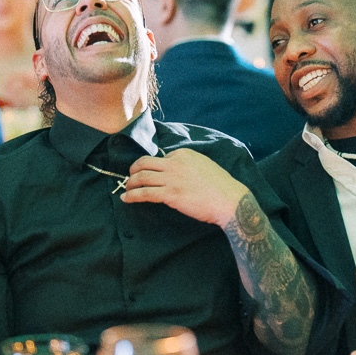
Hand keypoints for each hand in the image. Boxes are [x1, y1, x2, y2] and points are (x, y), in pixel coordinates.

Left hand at [121, 148, 248, 226]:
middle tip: (130, 179)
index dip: (152, 168)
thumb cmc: (221, 186)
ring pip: (141, 177)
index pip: (160, 158)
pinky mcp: (170, 194)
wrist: (229, 200)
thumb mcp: (204, 165)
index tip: (148, 175)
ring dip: (130, 184)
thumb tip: (174, 172)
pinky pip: (144, 193)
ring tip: (126, 190)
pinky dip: (132, 196)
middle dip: (133, 171)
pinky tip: (126, 199)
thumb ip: (188, 165)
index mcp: (184, 154)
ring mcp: (172, 178)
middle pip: (144, 163)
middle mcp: (175, 163)